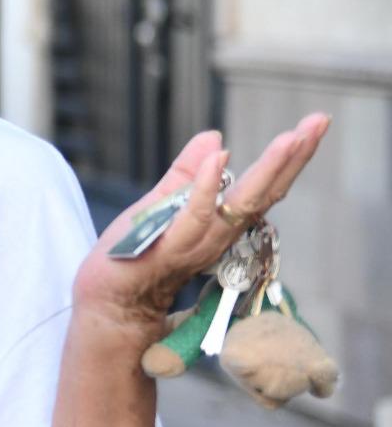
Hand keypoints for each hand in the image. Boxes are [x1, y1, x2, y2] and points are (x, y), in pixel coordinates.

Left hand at [76, 114, 330, 332]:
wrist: (107, 303)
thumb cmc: (134, 256)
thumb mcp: (162, 203)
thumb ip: (187, 173)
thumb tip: (215, 137)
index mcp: (221, 223)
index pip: (263, 187)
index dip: (290, 157)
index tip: (315, 123)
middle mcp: (218, 235)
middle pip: (264, 194)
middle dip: (293, 158)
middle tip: (319, 123)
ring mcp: (196, 244)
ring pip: (240, 204)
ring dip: (267, 169)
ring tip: (291, 138)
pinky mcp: (167, 249)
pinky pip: (193, 218)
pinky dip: (207, 189)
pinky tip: (219, 159)